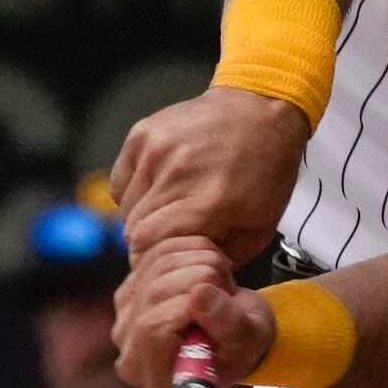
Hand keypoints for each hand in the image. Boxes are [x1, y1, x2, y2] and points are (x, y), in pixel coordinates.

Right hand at [112, 86, 309, 265]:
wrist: (260, 110)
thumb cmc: (265, 168)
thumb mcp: (260, 226)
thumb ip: (222, 257)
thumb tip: (188, 277)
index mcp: (209, 200)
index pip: (153, 245)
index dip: (155, 261)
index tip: (166, 264)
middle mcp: (177, 173)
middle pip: (136, 230)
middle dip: (149, 244)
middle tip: (170, 242)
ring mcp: (156, 151)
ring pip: (127, 208)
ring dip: (143, 219)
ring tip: (170, 212)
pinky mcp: (143, 135)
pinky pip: (122, 183)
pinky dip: (135, 195)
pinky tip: (160, 190)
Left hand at [113, 230, 274, 387]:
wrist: (236, 330)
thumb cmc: (244, 345)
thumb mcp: (250, 339)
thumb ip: (229, 324)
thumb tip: (199, 294)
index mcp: (157, 377)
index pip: (153, 330)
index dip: (186, 305)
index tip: (220, 296)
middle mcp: (130, 350)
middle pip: (152, 293)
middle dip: (198, 276)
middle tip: (228, 286)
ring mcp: (125, 316)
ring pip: (153, 266)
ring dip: (197, 259)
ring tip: (221, 278)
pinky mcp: (131, 287)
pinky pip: (153, 251)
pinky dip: (188, 246)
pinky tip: (208, 263)